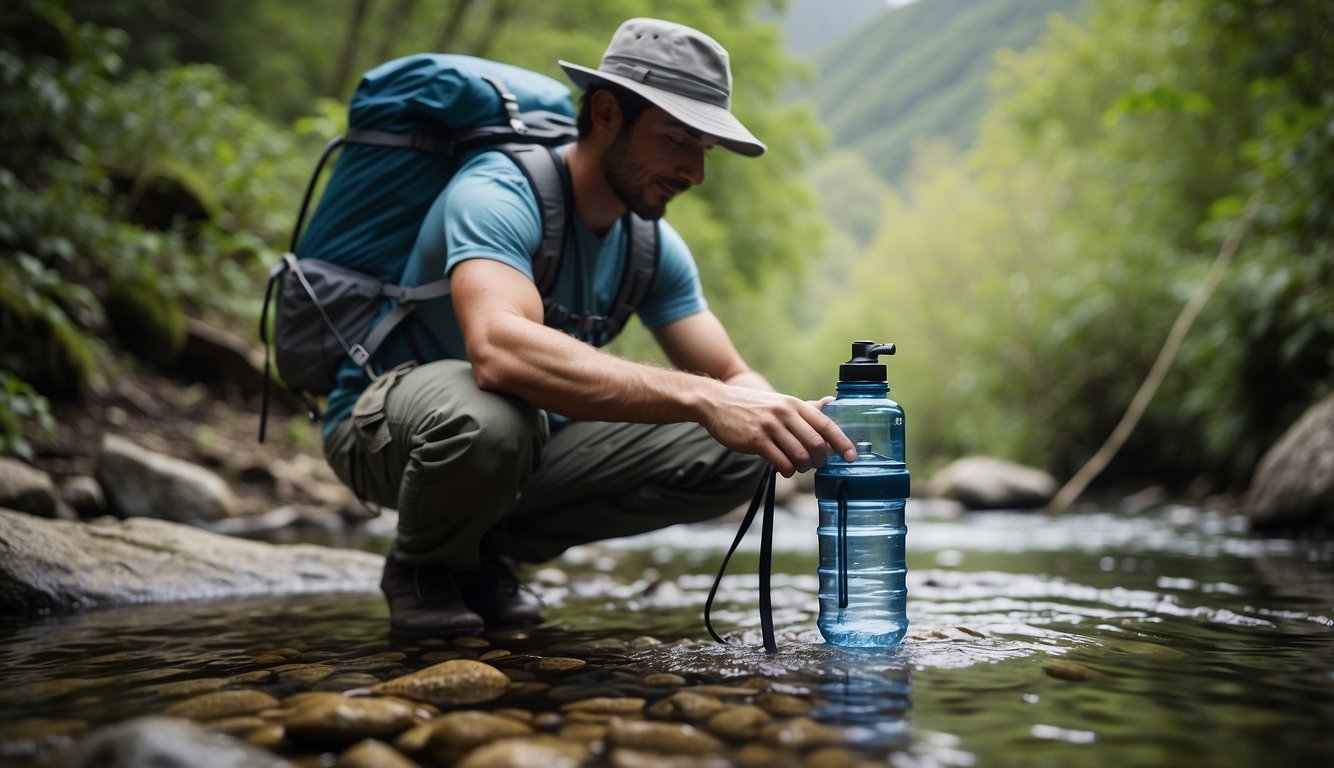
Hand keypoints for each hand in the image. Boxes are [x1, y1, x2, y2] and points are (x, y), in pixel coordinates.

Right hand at [701, 388, 855, 476]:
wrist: (717, 403)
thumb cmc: (753, 406)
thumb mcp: (781, 402)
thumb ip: (806, 407)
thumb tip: (831, 402)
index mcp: (795, 405)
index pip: (826, 424)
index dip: (842, 443)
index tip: (852, 457)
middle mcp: (785, 413)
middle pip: (816, 444)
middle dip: (820, 460)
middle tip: (815, 465)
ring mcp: (770, 426)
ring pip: (800, 456)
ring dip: (803, 468)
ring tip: (797, 467)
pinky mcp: (755, 440)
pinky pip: (781, 462)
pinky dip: (786, 471)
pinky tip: (783, 468)